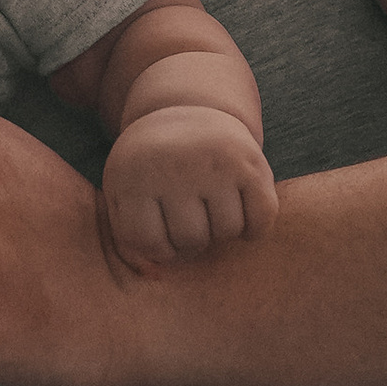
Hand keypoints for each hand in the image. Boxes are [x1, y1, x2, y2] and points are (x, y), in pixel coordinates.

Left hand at [102, 105, 277, 267]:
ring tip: (211, 210)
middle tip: (191, 217)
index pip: (148, 243)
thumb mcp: (124, 194)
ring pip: (227, 231)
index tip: (163, 230)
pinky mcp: (250, 162)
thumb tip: (155, 275)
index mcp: (135, 176)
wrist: (187, 109)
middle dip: (192, 239)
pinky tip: (241, 211)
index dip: (159, 247)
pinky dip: (255, 227)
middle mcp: (174, 166)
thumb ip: (130, 242)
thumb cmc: (151, 168)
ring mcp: (214, 163)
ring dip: (222, 231)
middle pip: (191, 239)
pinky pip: (261, 219)